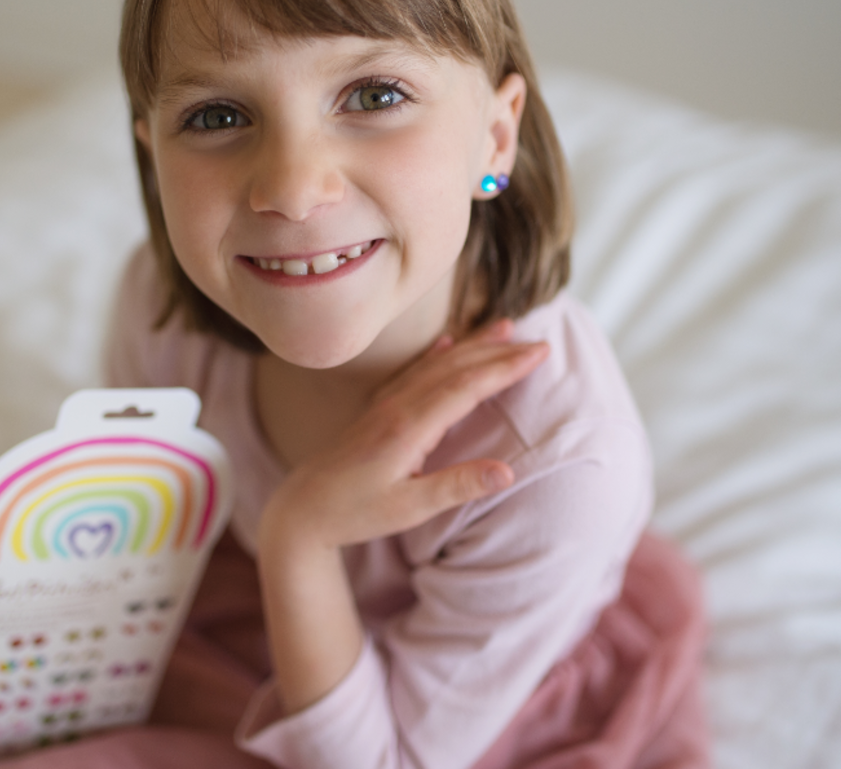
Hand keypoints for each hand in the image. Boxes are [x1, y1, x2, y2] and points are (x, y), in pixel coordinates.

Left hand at [263, 320, 547, 550]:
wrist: (301, 509)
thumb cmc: (354, 513)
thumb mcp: (408, 509)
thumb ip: (457, 487)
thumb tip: (509, 471)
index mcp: (408, 428)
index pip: (466, 387)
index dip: (505, 368)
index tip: (540, 352)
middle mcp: (396, 407)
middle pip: (455, 368)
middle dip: (498, 352)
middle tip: (538, 340)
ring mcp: (385, 405)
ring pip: (435, 365)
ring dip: (472, 346)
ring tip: (504, 328)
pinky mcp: (377, 411)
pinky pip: (413, 373)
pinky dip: (436, 355)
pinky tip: (447, 343)